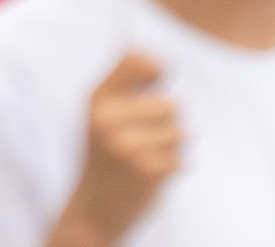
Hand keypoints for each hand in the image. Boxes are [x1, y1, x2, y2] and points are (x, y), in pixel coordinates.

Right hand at [49, 55, 182, 246]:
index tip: (159, 81)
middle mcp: (108, 119)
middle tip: (142, 144)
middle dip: (167, 124)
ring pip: (180, 130)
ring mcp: (127, 146)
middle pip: (171, 104)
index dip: (158, 68)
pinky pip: (182, 157)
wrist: (93, 213)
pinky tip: (152, 178)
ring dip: (173, 147)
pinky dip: (174, 167)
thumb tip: (163, 63)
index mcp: (96, 100)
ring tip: (147, 159)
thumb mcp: (100, 114)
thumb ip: (125, 82)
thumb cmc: (104, 157)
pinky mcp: (147, 171)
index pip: (137, 60)